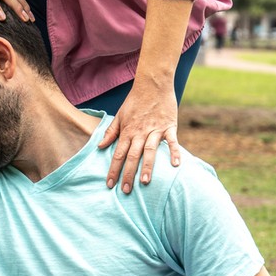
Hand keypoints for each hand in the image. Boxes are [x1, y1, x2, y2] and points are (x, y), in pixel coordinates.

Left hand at [97, 79, 180, 193]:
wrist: (152, 84)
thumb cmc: (135, 101)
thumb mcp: (119, 115)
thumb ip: (111, 132)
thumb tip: (100, 146)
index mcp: (127, 131)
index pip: (118, 154)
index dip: (113, 170)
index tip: (109, 184)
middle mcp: (140, 132)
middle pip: (132, 156)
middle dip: (128, 174)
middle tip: (125, 190)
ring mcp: (155, 130)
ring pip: (150, 151)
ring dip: (147, 166)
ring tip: (145, 182)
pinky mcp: (169, 126)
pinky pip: (172, 141)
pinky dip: (174, 152)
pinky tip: (175, 165)